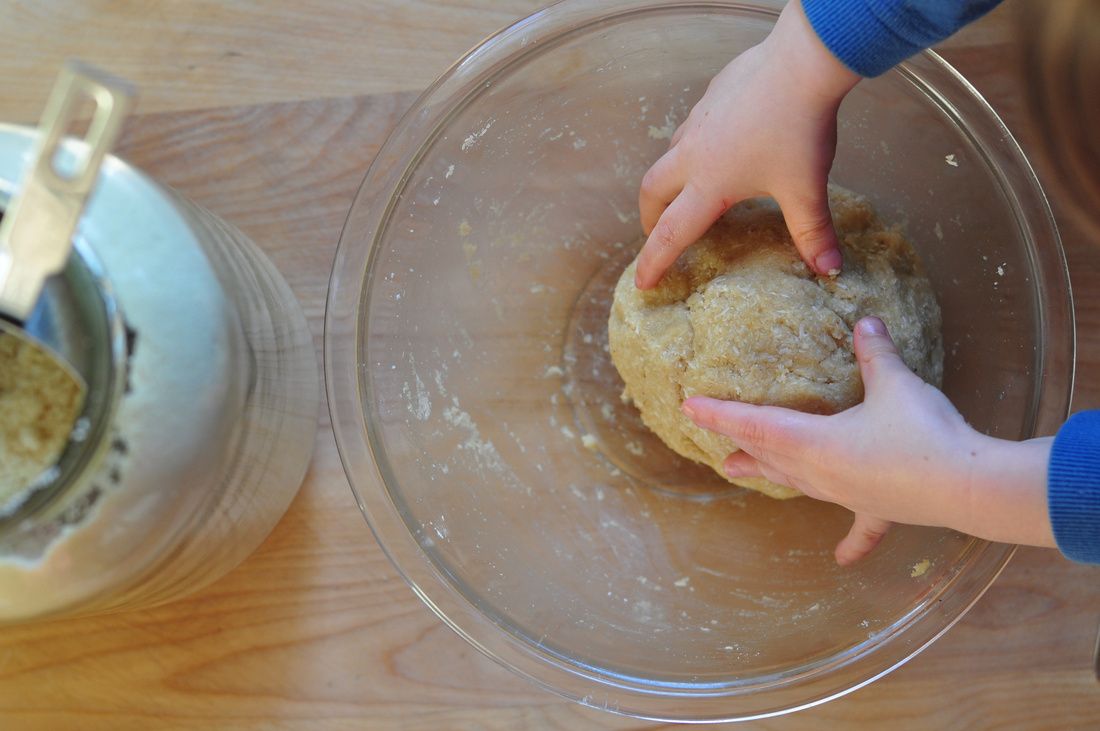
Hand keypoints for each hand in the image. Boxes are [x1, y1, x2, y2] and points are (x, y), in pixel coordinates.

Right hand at [635, 0, 859, 288]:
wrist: (801, 63)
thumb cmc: (799, 130)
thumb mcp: (806, 189)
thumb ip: (813, 232)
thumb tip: (830, 271)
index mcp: (710, 185)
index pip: (671, 234)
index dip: (654, 262)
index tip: (643, 284)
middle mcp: (693, 154)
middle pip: (651, 191)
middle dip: (650, 217)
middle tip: (657, 232)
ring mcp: (699, 121)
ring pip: (669, 156)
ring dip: (670, 179)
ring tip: (690, 189)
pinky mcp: (711, 96)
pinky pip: (691, 127)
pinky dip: (693, 146)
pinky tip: (721, 143)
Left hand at [681, 317, 1055, 564]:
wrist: (968, 487)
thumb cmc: (923, 433)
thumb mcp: (895, 384)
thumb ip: (875, 353)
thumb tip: (865, 321)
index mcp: (814, 442)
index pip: (755, 424)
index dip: (720, 414)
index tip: (689, 408)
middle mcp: (821, 474)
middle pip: (769, 457)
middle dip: (740, 448)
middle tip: (716, 450)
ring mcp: (847, 495)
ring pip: (797, 483)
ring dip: (770, 475)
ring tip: (743, 472)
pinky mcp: (878, 510)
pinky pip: (857, 527)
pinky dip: (849, 542)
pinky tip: (840, 561)